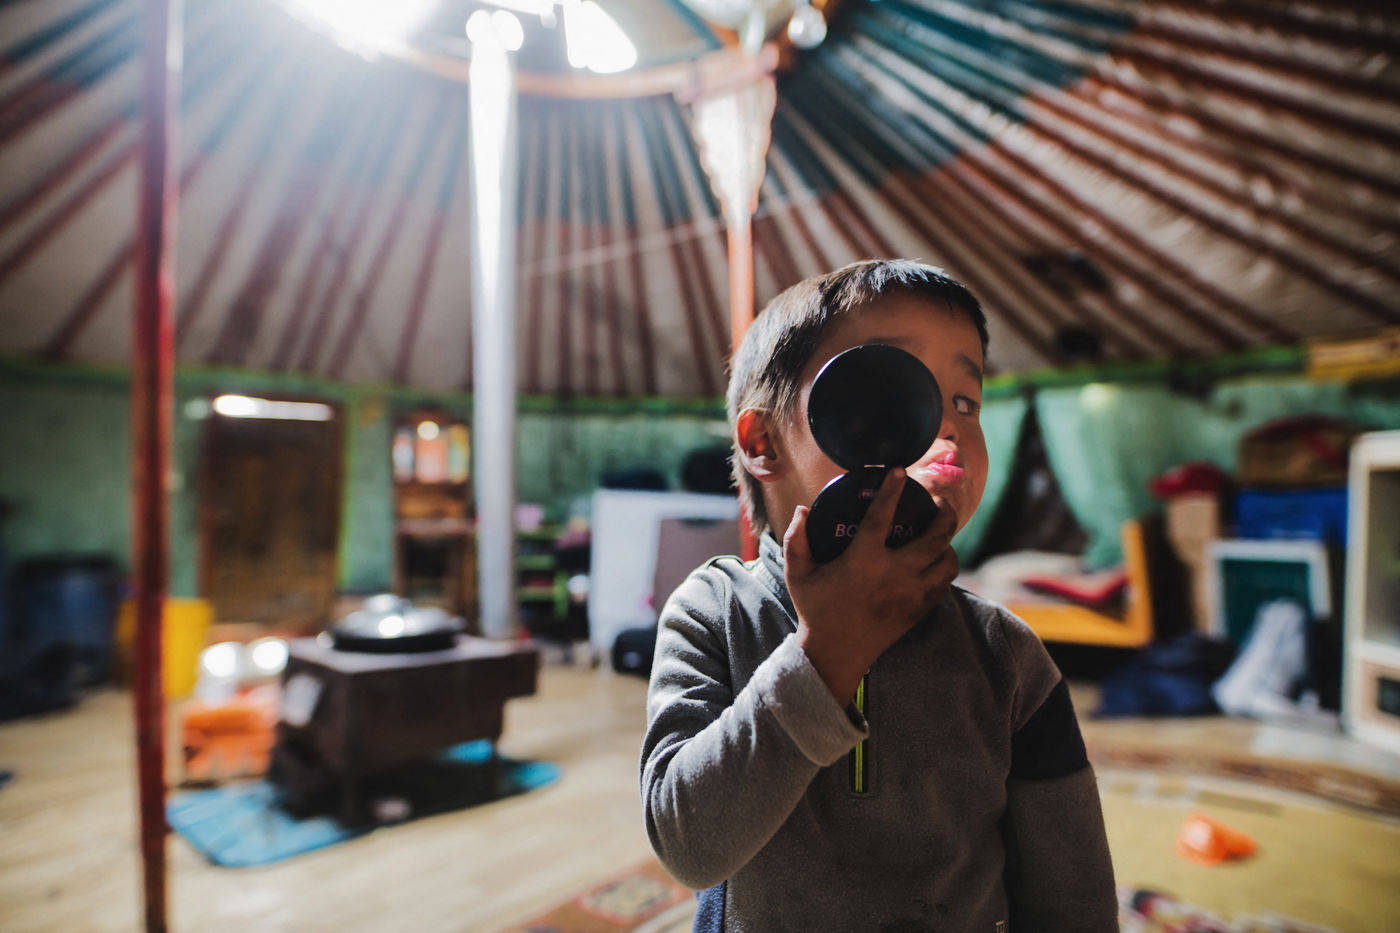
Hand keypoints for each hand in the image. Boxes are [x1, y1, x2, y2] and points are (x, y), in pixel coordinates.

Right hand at [783, 467, 958, 704]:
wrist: (835, 655)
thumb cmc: (815, 610)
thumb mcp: (798, 574)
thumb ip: (797, 539)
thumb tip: (803, 509)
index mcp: (863, 562)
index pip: (882, 516)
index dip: (893, 490)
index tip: (900, 471)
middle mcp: (894, 575)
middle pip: (935, 536)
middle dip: (944, 513)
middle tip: (940, 503)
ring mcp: (911, 595)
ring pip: (948, 561)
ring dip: (949, 544)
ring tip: (941, 533)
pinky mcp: (919, 611)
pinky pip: (944, 585)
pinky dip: (945, 569)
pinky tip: (936, 562)